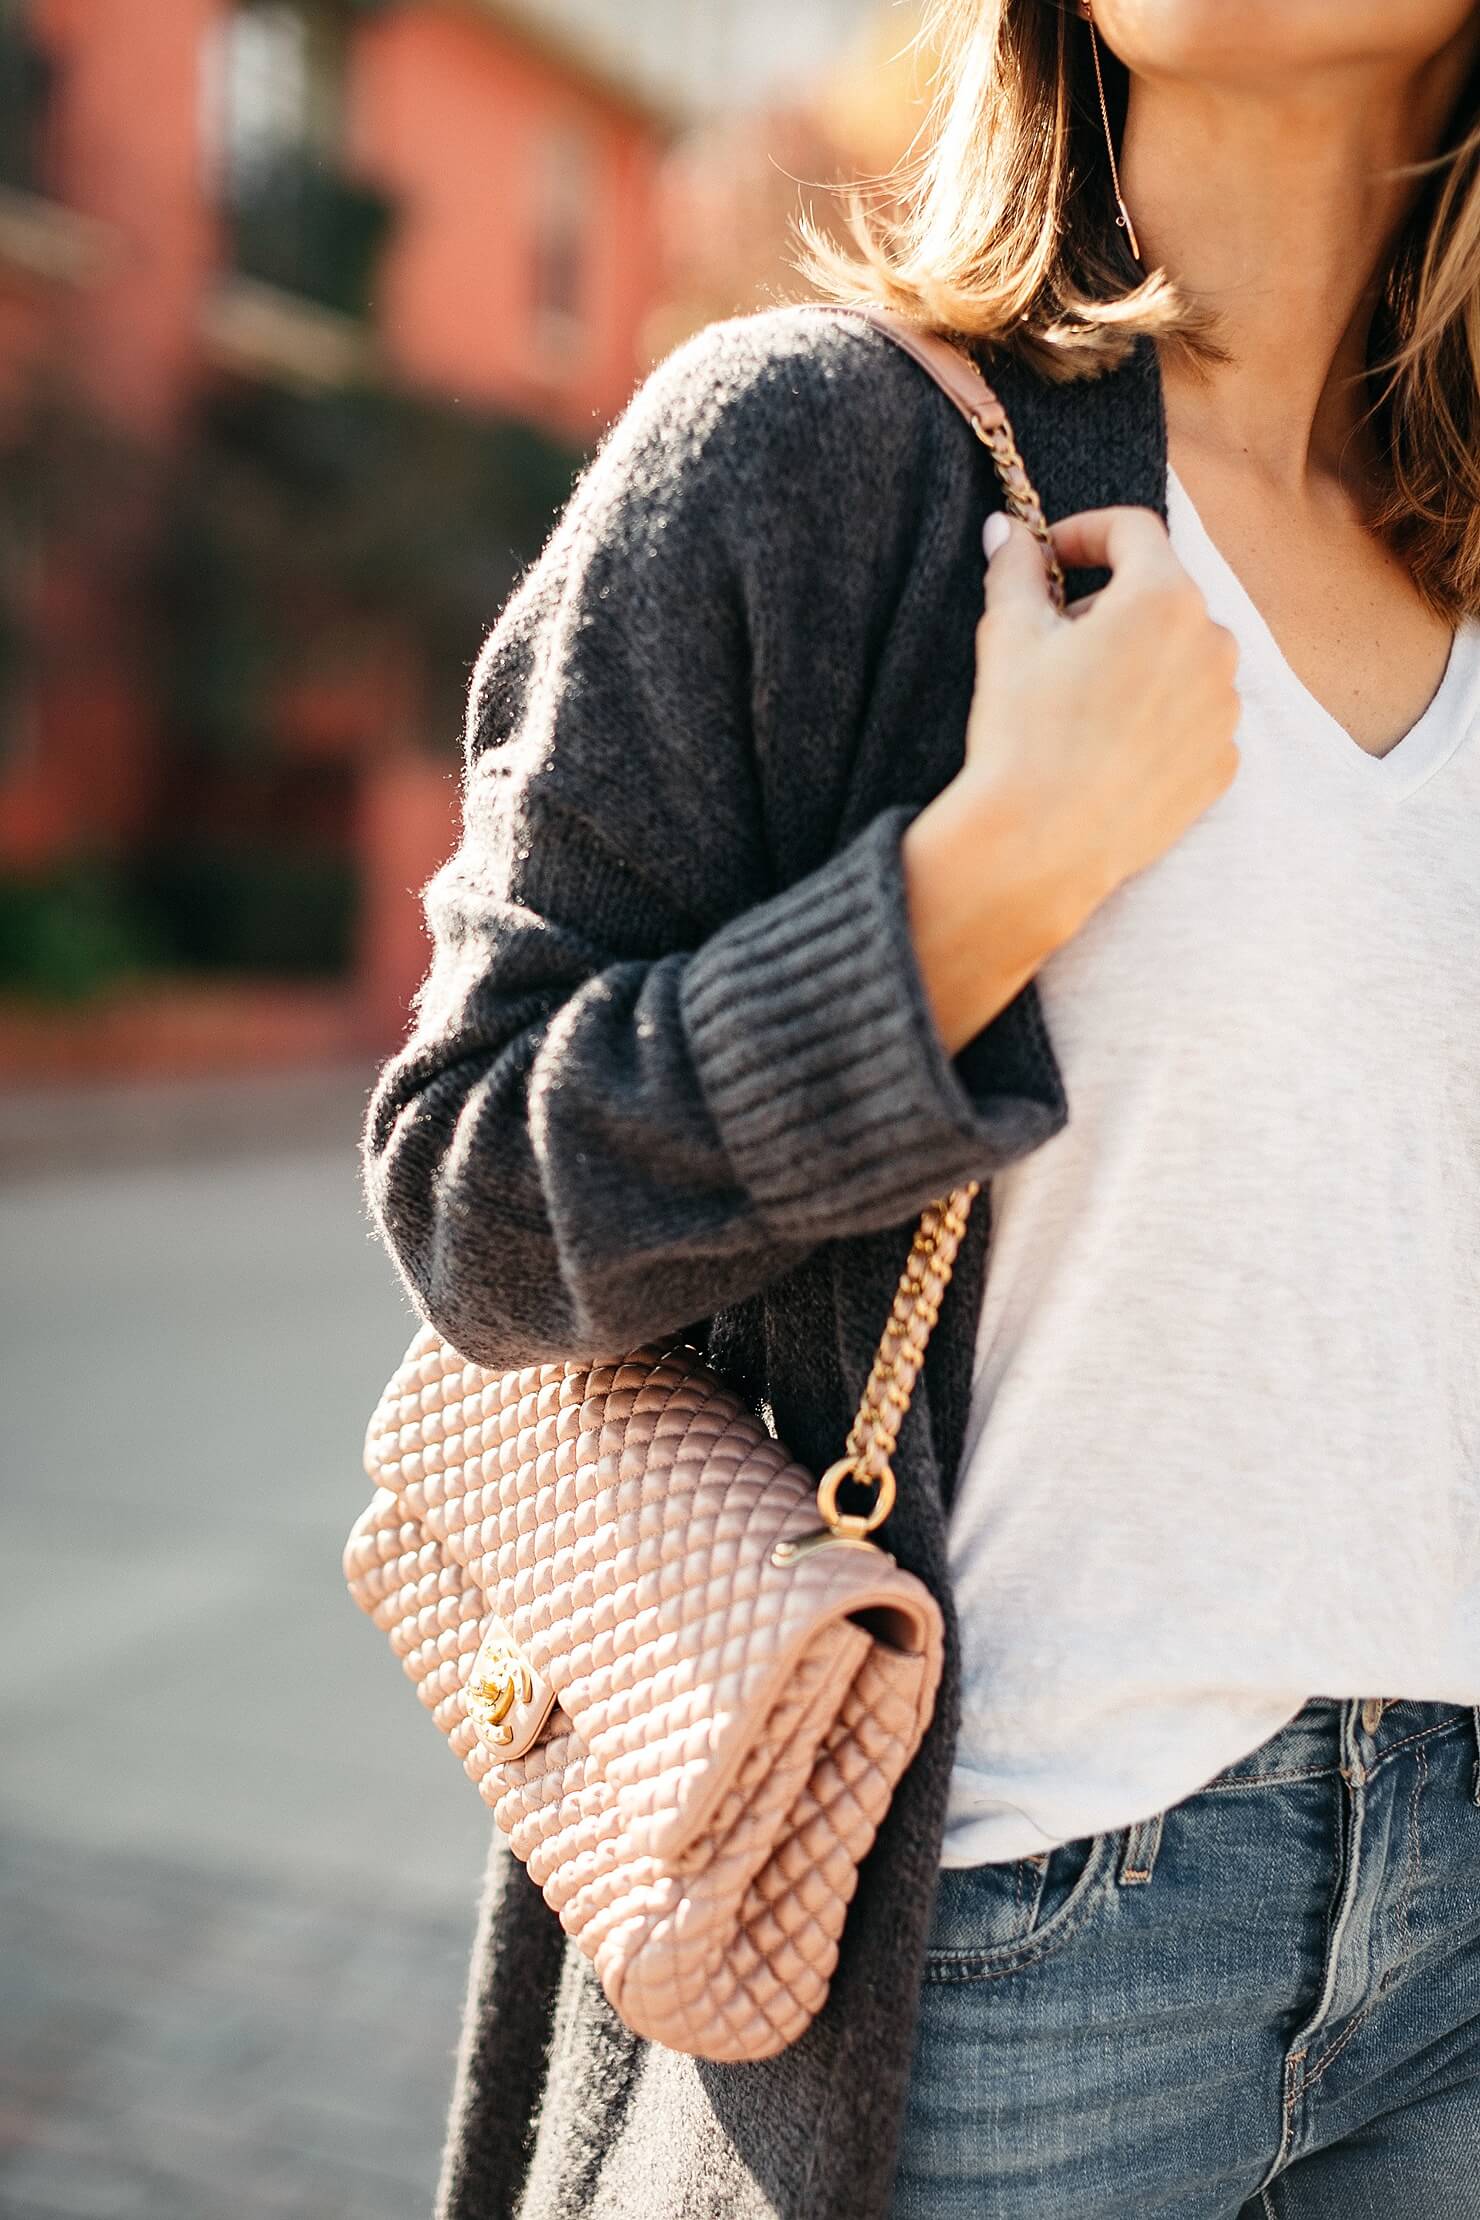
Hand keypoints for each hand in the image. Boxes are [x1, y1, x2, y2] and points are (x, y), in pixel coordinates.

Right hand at [901, 506, 1240, 1056]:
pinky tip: (1110, 745)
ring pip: (1183, 658)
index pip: (1134, 530)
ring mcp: (1225, 708)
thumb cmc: (1024, 732)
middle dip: (1111, 605)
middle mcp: (1213, 644)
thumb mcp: (1008, 634)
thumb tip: (1008, 530)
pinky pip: (1193, 718)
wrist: (1043, 844)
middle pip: (1163, 595)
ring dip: (1140, 660)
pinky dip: (1158, 717)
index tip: (1050, 558)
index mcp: (1164, 596)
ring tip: (1084, 700)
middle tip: (1056, 641)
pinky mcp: (1222, 763)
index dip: (1085, 534)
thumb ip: (1016, 569)